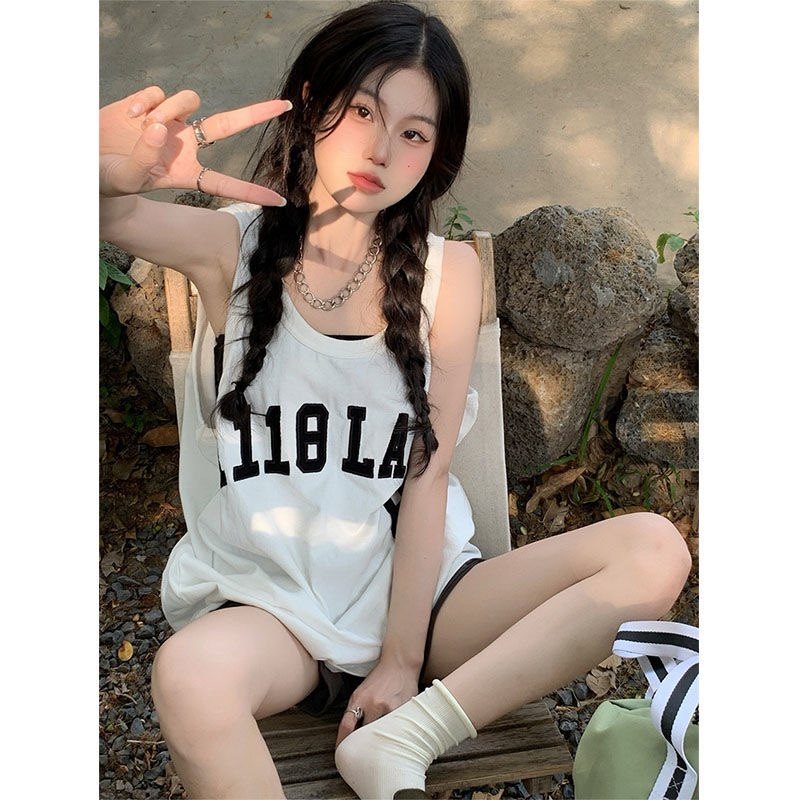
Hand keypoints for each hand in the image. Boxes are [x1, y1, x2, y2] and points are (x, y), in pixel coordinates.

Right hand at [99, 85, 289, 204]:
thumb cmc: (105, 181)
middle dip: (256, 114)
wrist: (82, 161)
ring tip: (144, 126)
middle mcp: (184, 145)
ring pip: (191, 99)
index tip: (280, 200)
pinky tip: (129, 115)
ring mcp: (169, 122)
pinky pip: (160, 92)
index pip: (224, 183)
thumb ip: (144, 158)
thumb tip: (161, 127)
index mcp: (185, 173)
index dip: (251, 192)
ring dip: (171, 109)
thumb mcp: (124, 179)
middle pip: (227, 125)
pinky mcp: (151, 104)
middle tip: (284, 106)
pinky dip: (145, 101)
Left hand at [335, 659, 420, 748]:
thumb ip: (356, 710)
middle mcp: (372, 704)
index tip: (342, 751)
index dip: (342, 742)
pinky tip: (395, 732)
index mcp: (359, 699)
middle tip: (362, 752)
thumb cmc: (380, 678)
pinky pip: (395, 728)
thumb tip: (350, 733)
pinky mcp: (402, 710)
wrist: (399, 664)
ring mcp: (388, 708)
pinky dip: (393, 732)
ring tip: (380, 742)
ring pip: (380, 734)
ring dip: (379, 739)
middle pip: (364, 734)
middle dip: (363, 744)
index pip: (346, 725)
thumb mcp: (362, 691)